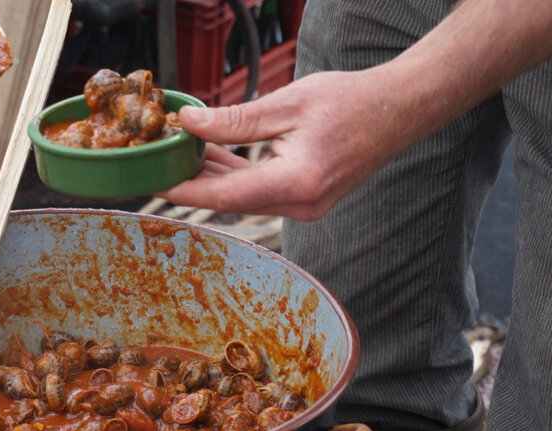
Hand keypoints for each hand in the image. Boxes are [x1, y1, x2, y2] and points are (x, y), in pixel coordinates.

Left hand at [157, 69, 407, 220]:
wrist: (397, 110)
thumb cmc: (351, 102)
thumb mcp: (286, 104)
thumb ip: (235, 120)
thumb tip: (190, 124)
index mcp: (297, 183)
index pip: (225, 195)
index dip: (185, 191)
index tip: (154, 184)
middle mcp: (301, 205)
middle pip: (230, 200)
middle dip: (192, 184)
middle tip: (158, 166)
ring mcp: (305, 206)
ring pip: (243, 197)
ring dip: (212, 178)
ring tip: (180, 156)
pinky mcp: (305, 199)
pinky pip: (259, 192)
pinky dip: (235, 176)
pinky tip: (212, 156)